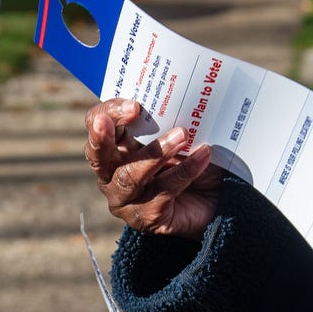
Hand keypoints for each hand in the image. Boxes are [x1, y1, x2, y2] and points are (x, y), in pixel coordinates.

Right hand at [87, 98, 225, 235]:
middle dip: (105, 135)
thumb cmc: (192, 162)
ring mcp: (125, 200)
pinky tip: (203, 156)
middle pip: (97, 154)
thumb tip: (182, 92)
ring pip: (129, 176)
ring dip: (157, 152)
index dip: (109, 112)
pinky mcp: (146, 218)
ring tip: (183, 134)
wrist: (215, 200)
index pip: (97, 123)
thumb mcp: (179, 136)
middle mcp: (111, 175)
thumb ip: (170, 119)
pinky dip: (184, 171)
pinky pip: (162, 192)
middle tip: (130, 113)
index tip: (134, 105)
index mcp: (114, 147)